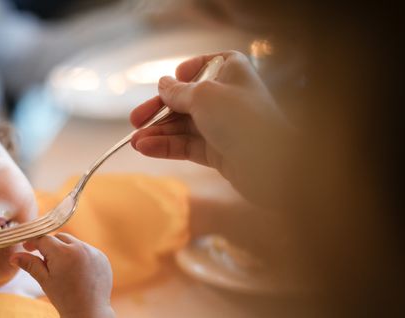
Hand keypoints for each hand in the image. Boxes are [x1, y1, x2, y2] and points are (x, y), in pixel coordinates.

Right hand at [10, 233, 121, 317]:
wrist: (89, 313)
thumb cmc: (63, 298)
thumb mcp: (44, 280)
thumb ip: (30, 264)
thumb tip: (13, 256)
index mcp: (64, 253)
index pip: (45, 239)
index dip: (34, 242)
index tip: (27, 247)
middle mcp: (81, 248)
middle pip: (60, 237)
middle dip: (51, 246)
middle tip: (45, 261)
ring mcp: (94, 253)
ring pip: (74, 243)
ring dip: (66, 250)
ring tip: (63, 270)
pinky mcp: (103, 258)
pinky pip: (87, 250)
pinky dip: (80, 256)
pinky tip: (77, 272)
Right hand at [130, 51, 293, 205]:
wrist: (270, 164)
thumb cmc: (241, 119)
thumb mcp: (203, 95)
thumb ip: (178, 92)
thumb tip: (163, 84)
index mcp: (231, 71)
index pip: (202, 67)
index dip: (181, 75)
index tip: (166, 86)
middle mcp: (227, 96)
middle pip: (185, 100)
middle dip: (159, 111)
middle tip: (135, 122)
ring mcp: (222, 126)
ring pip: (183, 126)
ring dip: (158, 133)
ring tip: (135, 142)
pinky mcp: (218, 152)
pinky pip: (187, 146)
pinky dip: (166, 146)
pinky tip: (146, 148)